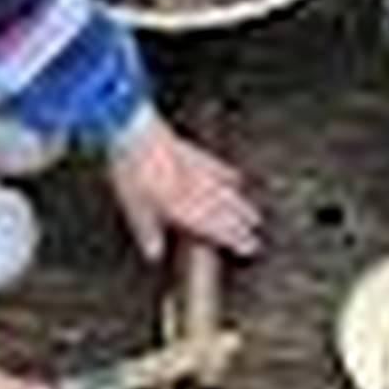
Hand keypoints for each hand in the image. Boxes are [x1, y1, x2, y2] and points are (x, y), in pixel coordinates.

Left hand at [109, 113, 261, 260]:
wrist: (134, 133)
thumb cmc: (131, 170)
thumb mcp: (133, 206)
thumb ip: (147, 231)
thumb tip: (155, 254)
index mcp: (180, 206)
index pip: (212, 227)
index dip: (232, 238)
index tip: (248, 247)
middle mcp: (193, 190)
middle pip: (223, 212)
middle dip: (241, 227)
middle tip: (257, 238)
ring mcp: (196, 171)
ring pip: (224, 193)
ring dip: (240, 206)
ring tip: (255, 217)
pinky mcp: (193, 153)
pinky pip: (217, 167)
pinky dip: (229, 176)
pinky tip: (238, 180)